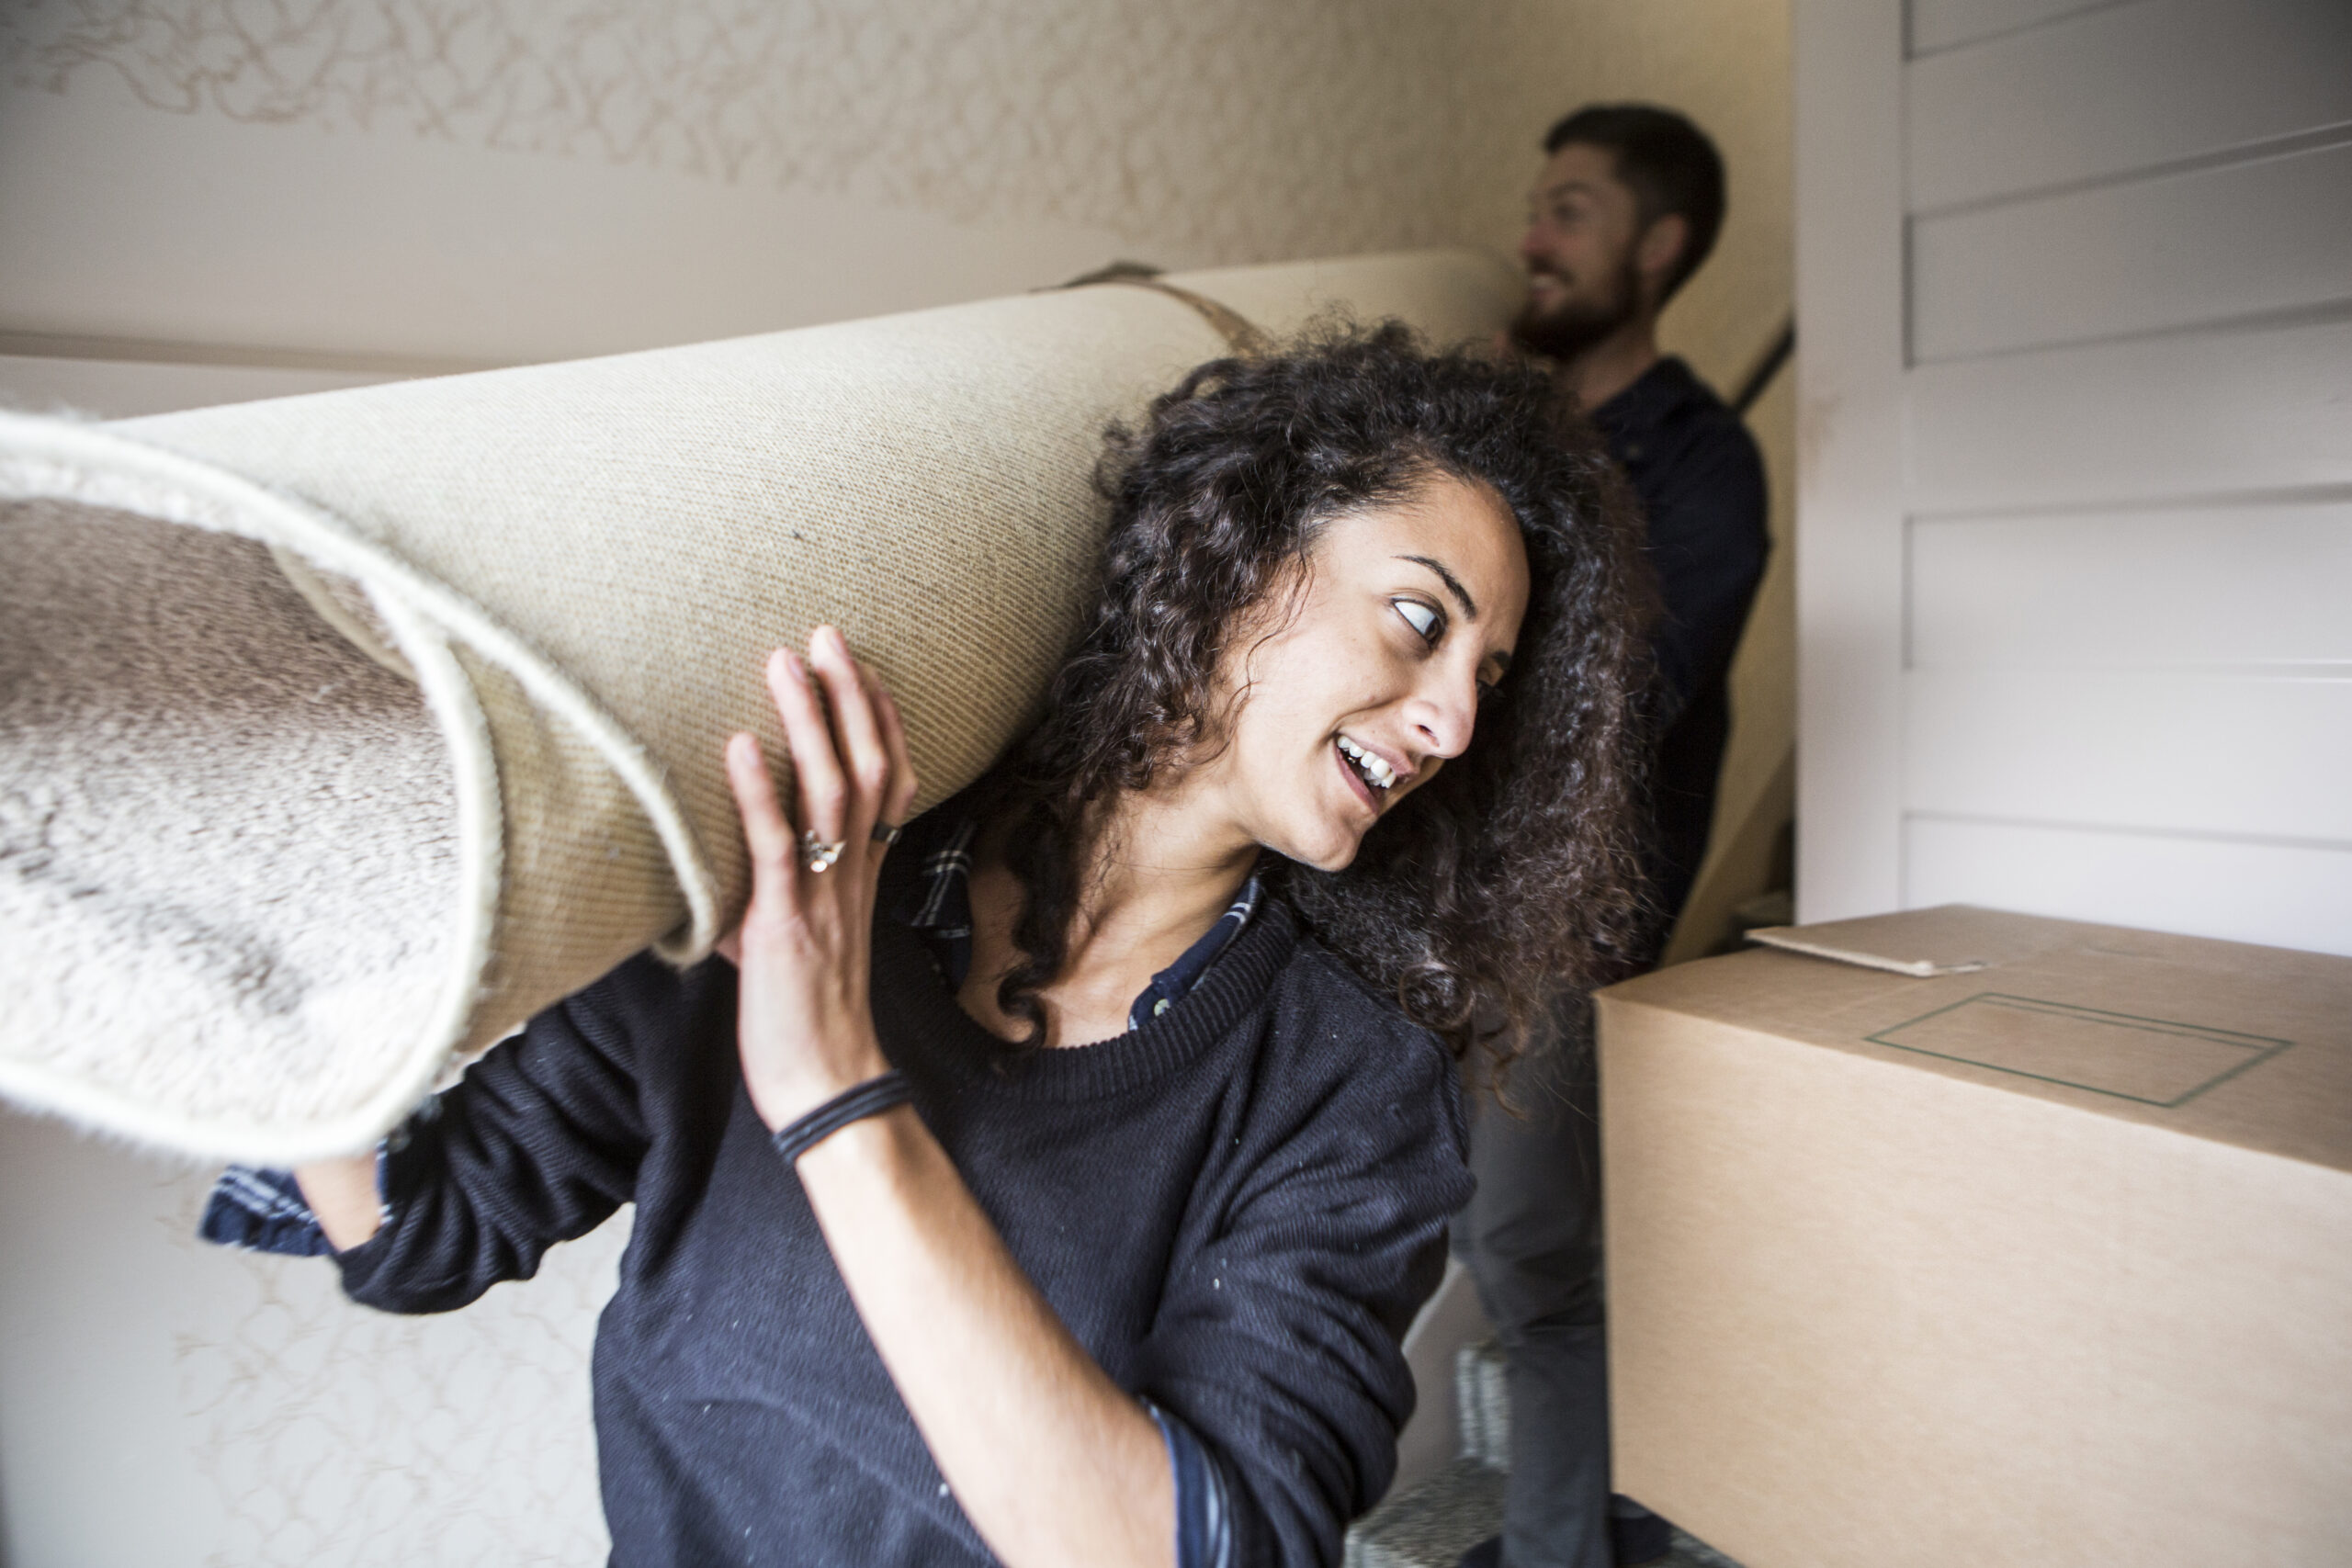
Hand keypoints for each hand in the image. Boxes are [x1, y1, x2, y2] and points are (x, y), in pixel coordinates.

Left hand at [722, 626, 918, 1132]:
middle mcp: (851, 877)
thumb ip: (763, 905)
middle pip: (867, 768)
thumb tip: (718, 889)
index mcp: (860, 879)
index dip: (881, 723)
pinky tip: (737, 745)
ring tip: (784, 663)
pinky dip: (756, 792)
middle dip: (849, 697)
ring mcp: (821, 897)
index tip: (864, 670)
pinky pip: (775, 848)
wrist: (826, 1084)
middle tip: (826, 635)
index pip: (889, 786)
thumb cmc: (805, 1023)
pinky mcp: (784, 924)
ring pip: (831, 792)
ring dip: (808, 721)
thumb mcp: (790, 947)